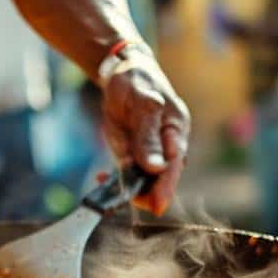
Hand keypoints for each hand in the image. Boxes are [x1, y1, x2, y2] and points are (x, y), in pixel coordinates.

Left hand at [99, 58, 189, 215]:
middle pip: (160, 177)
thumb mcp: (142, 102)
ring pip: (144, 179)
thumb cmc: (137, 80)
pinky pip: (128, 173)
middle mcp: (166, 144)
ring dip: (127, 187)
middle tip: (124, 199)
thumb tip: (156, 168)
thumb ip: (148, 135)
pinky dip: (116, 179)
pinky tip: (101, 177)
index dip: (166, 187)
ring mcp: (150, 151)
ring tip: (104, 180)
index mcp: (176, 129)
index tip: (156, 206)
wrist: (122, 72)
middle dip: (144, 192)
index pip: (174, 164)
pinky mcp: (134, 153)